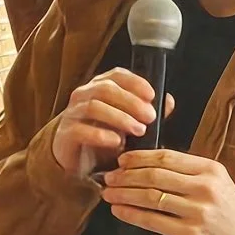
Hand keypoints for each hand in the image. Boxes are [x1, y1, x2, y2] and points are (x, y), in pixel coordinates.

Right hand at [51, 69, 174, 178]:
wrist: (76, 160)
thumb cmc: (103, 136)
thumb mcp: (128, 123)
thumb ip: (146, 112)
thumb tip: (168, 102)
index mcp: (99, 87)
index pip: (117, 75)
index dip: (135, 82)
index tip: (152, 95)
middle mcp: (84, 95)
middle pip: (106, 89)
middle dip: (131, 102)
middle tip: (150, 117)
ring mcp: (72, 113)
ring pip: (94, 106)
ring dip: (120, 117)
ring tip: (139, 130)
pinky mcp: (66, 134)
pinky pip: (81, 130)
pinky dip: (101, 135)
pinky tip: (117, 142)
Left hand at [103, 150, 234, 234]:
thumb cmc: (225, 210)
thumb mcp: (214, 182)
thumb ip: (187, 171)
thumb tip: (145, 163)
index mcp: (210, 169)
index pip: (166, 156)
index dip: (139, 157)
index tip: (121, 160)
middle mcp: (205, 188)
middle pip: (155, 175)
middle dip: (126, 175)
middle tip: (109, 177)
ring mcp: (198, 211)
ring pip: (151, 197)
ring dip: (124, 194)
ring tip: (109, 193)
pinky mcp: (190, 234)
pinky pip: (152, 221)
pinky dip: (131, 214)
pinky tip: (119, 211)